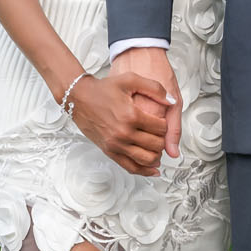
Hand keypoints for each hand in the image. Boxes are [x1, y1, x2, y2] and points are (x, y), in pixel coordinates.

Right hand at [110, 46, 183, 161]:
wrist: (79, 97)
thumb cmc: (102, 89)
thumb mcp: (130, 80)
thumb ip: (154, 88)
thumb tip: (171, 101)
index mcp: (131, 115)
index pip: (161, 128)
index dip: (166, 124)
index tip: (162, 121)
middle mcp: (124, 133)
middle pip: (156, 145)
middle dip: (162, 140)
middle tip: (160, 134)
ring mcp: (116, 144)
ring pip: (146, 159)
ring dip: (157, 156)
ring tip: (157, 149)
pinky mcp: (110, 151)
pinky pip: (130, 167)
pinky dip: (144, 171)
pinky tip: (153, 169)